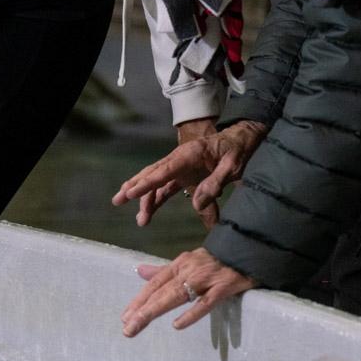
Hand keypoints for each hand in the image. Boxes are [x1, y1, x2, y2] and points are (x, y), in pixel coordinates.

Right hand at [113, 120, 266, 226]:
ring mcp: (181, 167)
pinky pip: (166, 188)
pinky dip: (157, 200)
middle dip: (135, 188)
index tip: (131, 193)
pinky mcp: (185, 175)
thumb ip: (215, 182)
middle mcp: (180, 159)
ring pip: (157, 183)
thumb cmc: (238, 150)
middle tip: (117, 201)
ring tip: (140, 220)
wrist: (243, 139)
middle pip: (153, 174)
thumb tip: (196, 203)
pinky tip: (148, 213)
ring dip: (146, 199)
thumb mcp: (233, 166)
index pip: (164, 170)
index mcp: (189, 154)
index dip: (147, 183)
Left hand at [120, 247, 254, 335]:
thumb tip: (139, 271)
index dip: (139, 300)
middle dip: (141, 310)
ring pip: (176, 295)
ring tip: (138, 326)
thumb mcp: (188, 262)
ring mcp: (206, 278)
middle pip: (161, 291)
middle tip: (127, 329)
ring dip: (155, 310)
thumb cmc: (217, 260)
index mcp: (180, 264)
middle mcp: (189, 270)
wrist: (250, 248)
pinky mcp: (224, 286)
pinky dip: (191, 313)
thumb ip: (164, 270)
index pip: (155, 284)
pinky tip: (177, 325)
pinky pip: (205, 302)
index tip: (125, 317)